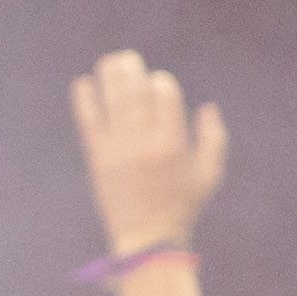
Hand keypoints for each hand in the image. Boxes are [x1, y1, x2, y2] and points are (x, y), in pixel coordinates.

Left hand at [73, 53, 227, 259]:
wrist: (147, 237)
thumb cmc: (183, 205)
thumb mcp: (210, 174)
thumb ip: (213, 138)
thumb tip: (208, 106)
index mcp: (173, 144)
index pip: (165, 99)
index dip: (161, 83)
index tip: (158, 79)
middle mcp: (144, 144)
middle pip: (136, 96)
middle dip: (132, 73)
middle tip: (128, 58)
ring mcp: (118, 150)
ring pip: (113, 105)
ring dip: (110, 79)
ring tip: (110, 62)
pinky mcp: (98, 158)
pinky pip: (89, 123)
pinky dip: (85, 101)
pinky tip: (83, 83)